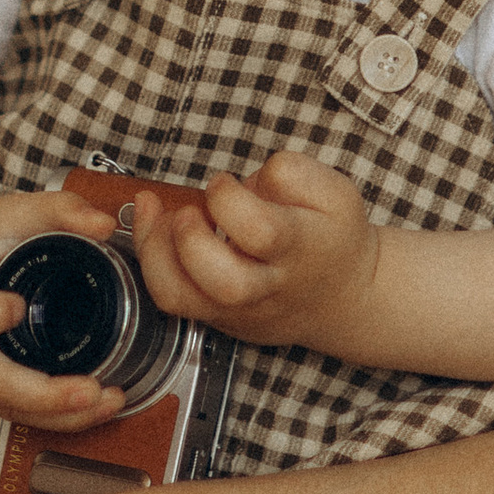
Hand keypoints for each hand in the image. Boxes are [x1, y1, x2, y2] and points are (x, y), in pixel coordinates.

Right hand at [0, 185, 139, 431]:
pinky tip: (90, 409)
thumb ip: (61, 210)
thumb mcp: (15, 211)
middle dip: (41, 393)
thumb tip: (104, 225)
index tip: (17, 307)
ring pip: (1, 405)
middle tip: (91, 390)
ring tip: (107, 402)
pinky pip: (9, 411)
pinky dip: (51, 416)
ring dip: (56, 413)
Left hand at [133, 153, 381, 356]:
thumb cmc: (333, 239)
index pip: (260, 231)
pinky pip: (172, 300)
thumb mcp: (335, 192)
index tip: (223, 182)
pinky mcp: (216, 318)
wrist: (341, 300)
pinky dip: (152, 262)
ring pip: (182, 297)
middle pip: (223, 282)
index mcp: (300, 249)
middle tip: (190, 211)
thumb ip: (294, 175)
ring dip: (155, 250)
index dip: (228, 199)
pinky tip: (158, 231)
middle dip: (190, 238)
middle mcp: (267, 287)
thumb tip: (249, 180)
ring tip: (159, 215)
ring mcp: (238, 309)